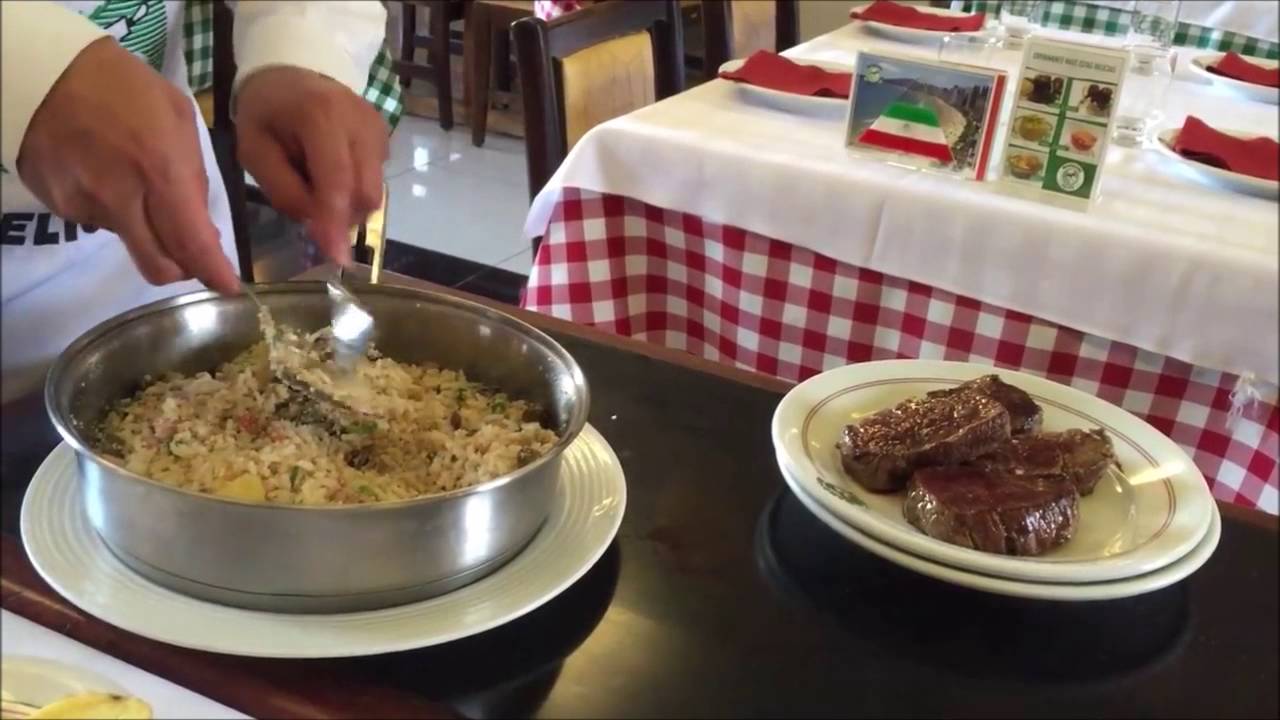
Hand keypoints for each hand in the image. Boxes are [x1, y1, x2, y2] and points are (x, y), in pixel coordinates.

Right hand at [17, 37, 237, 291]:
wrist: (45, 71)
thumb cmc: (124, 87)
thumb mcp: (178, 118)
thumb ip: (194, 175)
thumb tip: (203, 226)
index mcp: (159, 171)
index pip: (191, 245)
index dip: (213, 273)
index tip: (228, 285)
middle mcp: (120, 198)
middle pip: (158, 266)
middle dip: (183, 268)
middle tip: (194, 253)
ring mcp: (83, 204)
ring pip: (131, 243)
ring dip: (146, 229)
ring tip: (137, 182)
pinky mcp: (57, 204)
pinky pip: (97, 223)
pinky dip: (113, 211)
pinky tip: (107, 175)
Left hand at [234, 67, 388, 265]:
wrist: (292, 72)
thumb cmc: (266, 113)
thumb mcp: (254, 152)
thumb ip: (285, 192)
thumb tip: (319, 227)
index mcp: (322, 118)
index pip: (338, 181)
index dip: (336, 222)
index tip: (337, 257)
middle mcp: (361, 124)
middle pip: (365, 193)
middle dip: (341, 215)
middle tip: (309, 208)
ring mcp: (379, 130)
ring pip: (374, 192)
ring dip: (346, 203)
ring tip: (316, 181)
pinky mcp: (385, 138)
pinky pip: (374, 181)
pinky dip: (353, 189)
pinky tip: (331, 172)